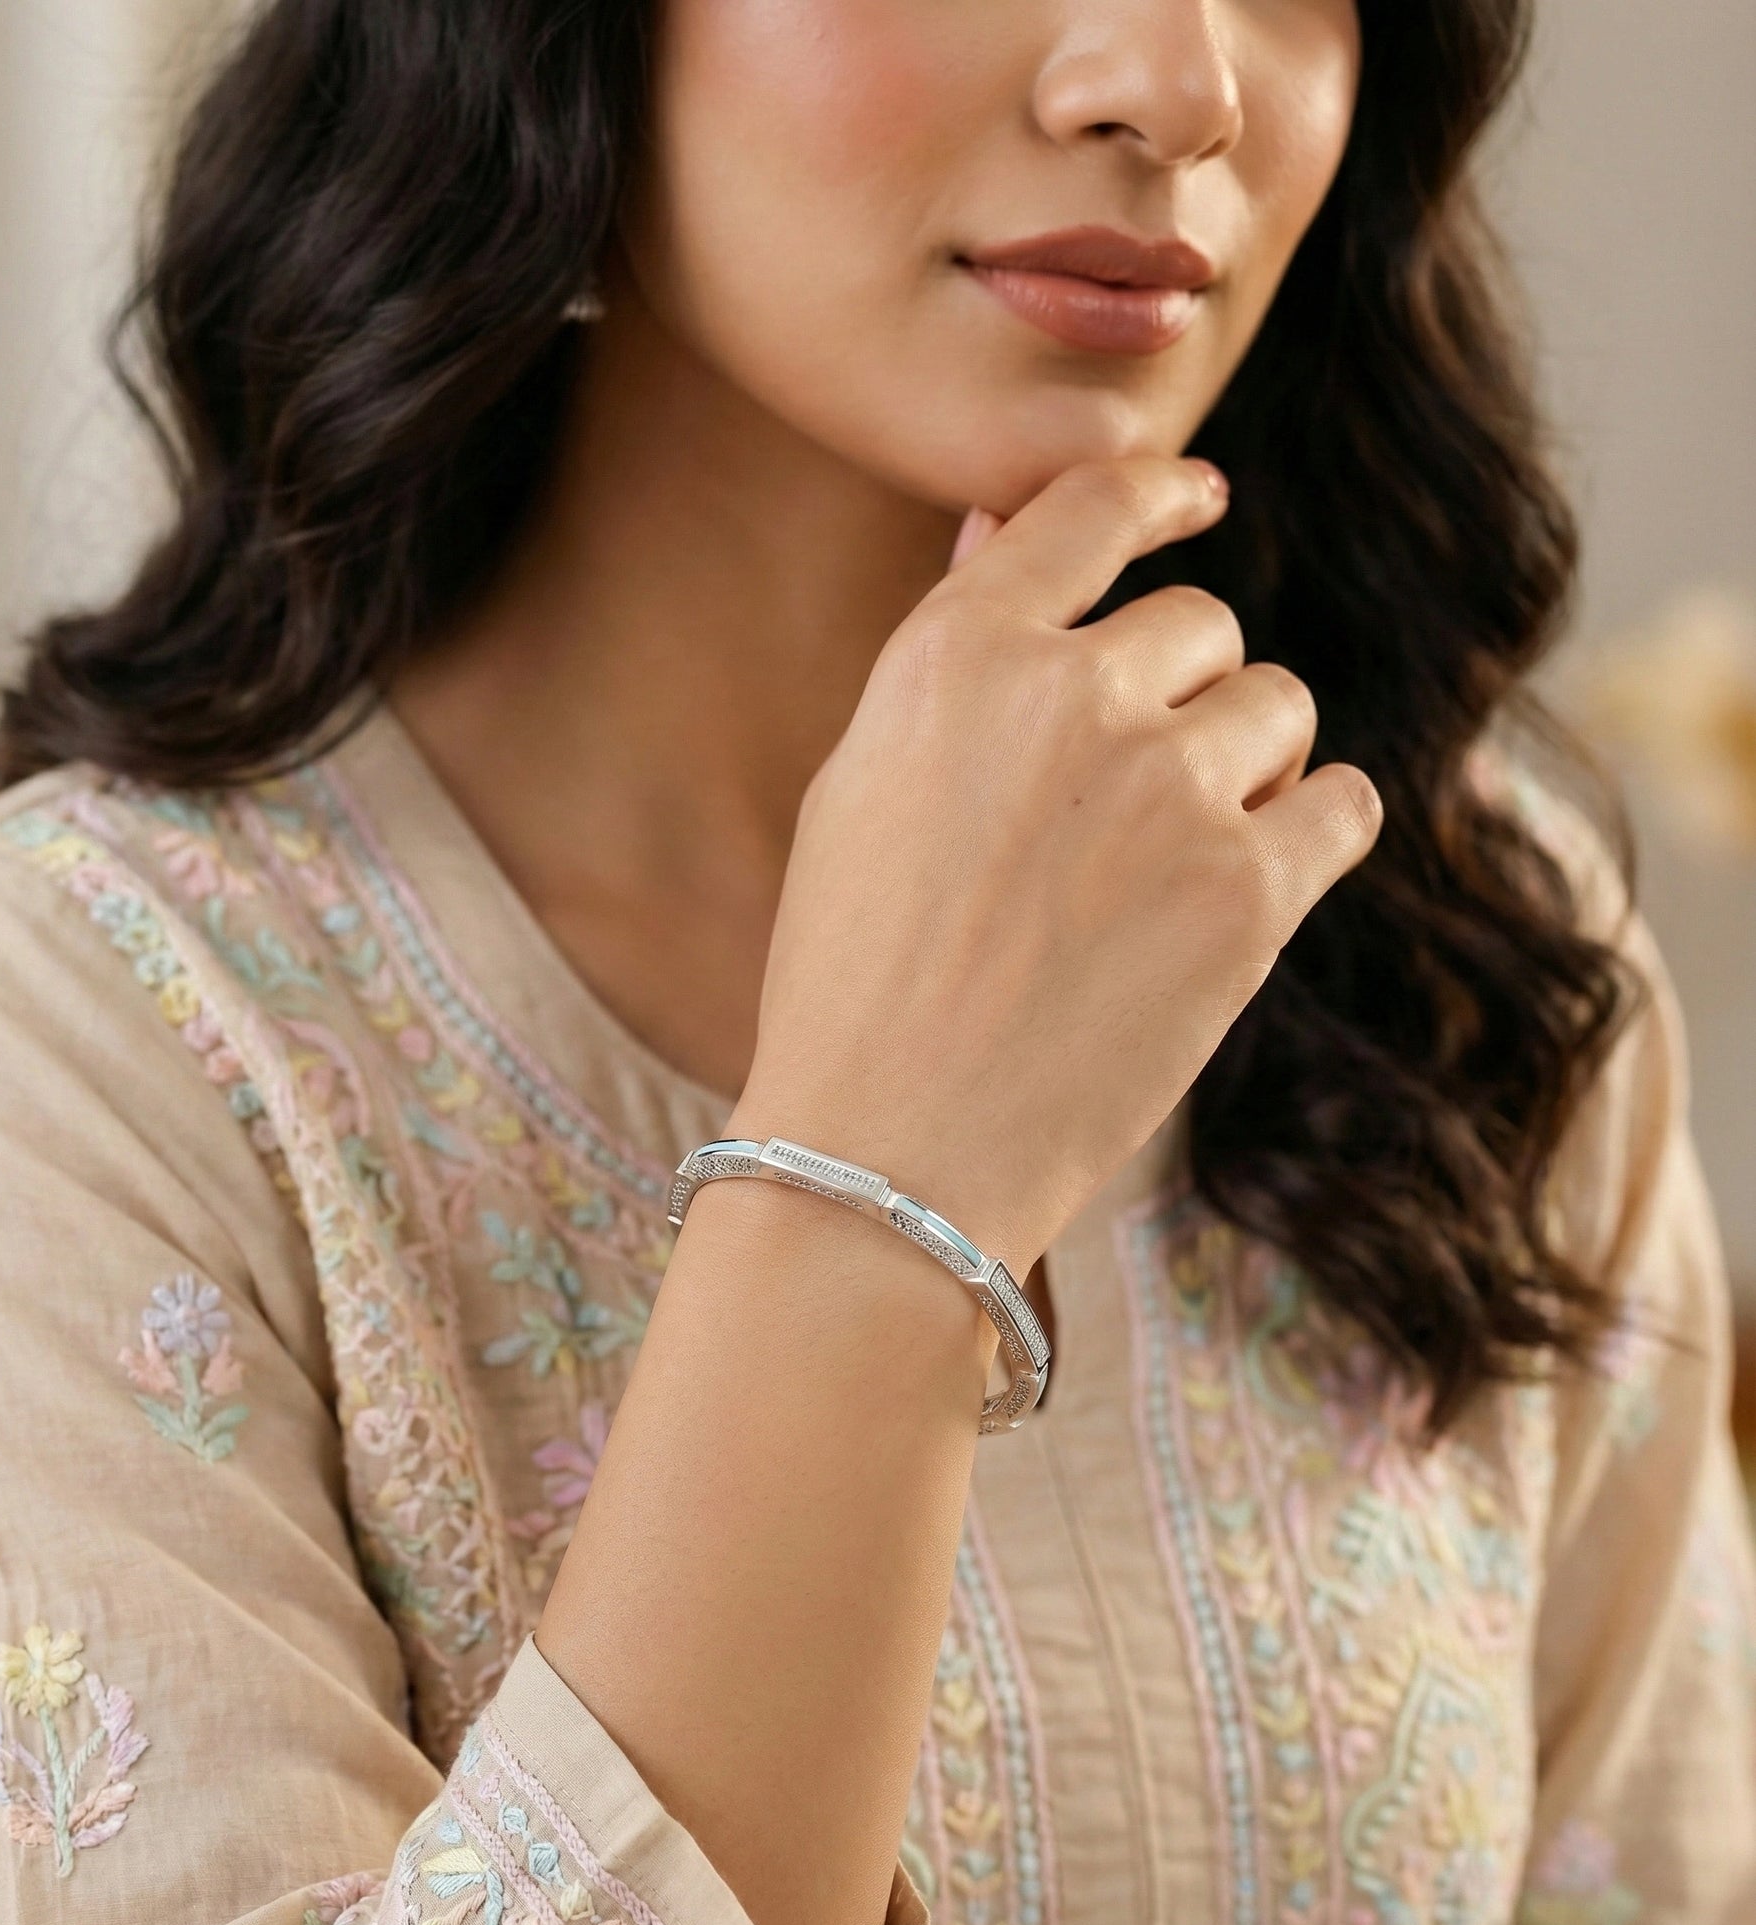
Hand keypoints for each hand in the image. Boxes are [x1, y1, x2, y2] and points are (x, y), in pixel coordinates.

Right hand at [728, 457, 1382, 1269]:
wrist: (887, 1155)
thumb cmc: (855, 977)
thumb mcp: (863, 785)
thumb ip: (954, 653)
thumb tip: (1008, 527)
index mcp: (954, 656)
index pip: (1089, 508)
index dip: (1159, 491)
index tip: (1202, 499)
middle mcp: (1066, 696)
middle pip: (1204, 625)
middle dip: (1181, 696)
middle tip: (1124, 802)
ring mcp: (1166, 790)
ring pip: (1279, 710)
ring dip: (1243, 770)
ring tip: (1164, 868)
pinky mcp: (1248, 894)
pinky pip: (1345, 802)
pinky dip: (1308, 835)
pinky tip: (1242, 892)